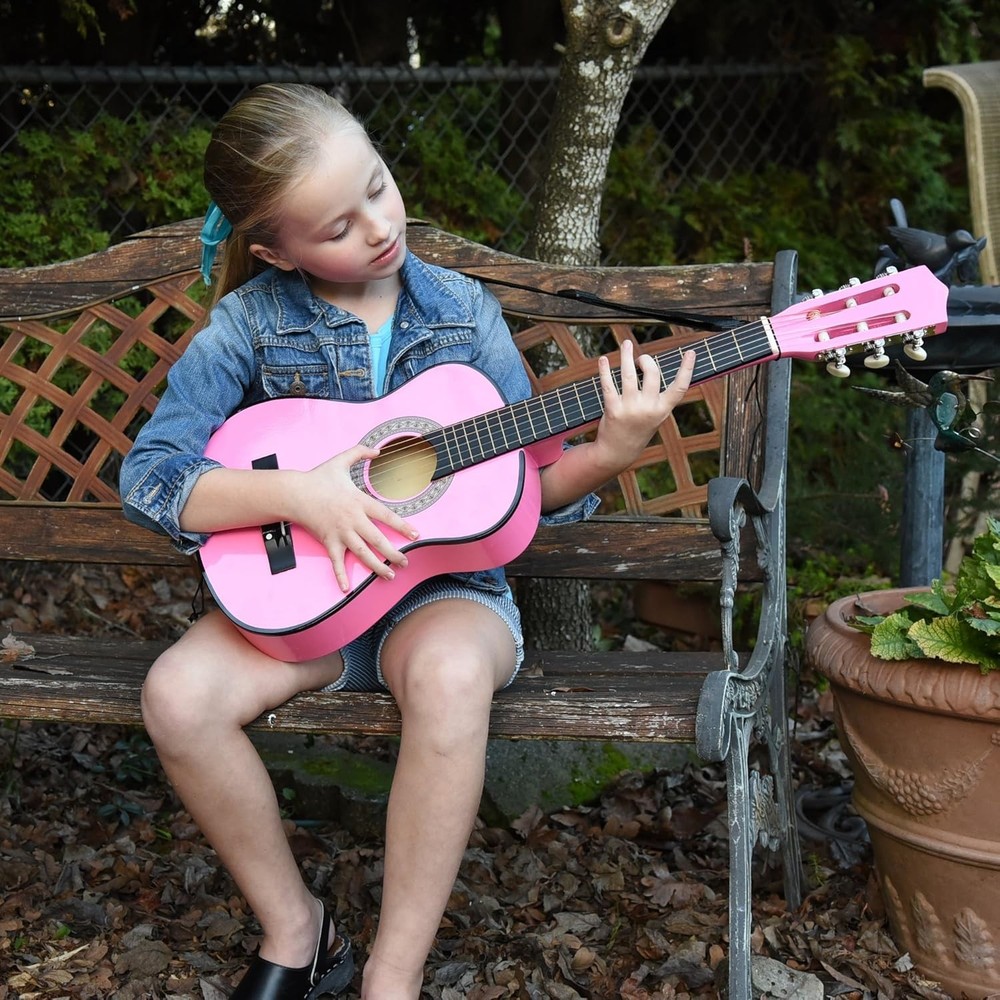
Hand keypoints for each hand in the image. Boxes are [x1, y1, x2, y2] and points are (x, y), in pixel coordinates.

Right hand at [290, 444, 418, 591]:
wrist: (294, 492)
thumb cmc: (318, 478)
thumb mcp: (341, 460)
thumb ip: (361, 452)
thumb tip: (378, 450)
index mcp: (359, 501)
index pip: (387, 516)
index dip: (403, 526)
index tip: (416, 535)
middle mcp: (353, 519)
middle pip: (378, 540)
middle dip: (394, 553)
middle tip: (406, 562)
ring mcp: (340, 533)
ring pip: (363, 554)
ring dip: (377, 566)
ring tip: (390, 575)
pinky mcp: (328, 542)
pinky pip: (337, 561)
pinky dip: (341, 575)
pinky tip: (347, 588)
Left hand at [593, 341, 695, 469]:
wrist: (618, 452)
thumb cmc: (638, 429)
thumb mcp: (654, 416)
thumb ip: (657, 396)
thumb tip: (651, 366)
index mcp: (662, 410)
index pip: (680, 388)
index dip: (687, 369)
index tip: (691, 352)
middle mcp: (648, 409)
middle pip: (652, 374)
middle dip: (647, 360)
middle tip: (640, 359)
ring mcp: (630, 409)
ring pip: (629, 375)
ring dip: (626, 356)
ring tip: (626, 344)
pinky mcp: (613, 409)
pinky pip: (608, 385)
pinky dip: (605, 370)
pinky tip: (603, 359)